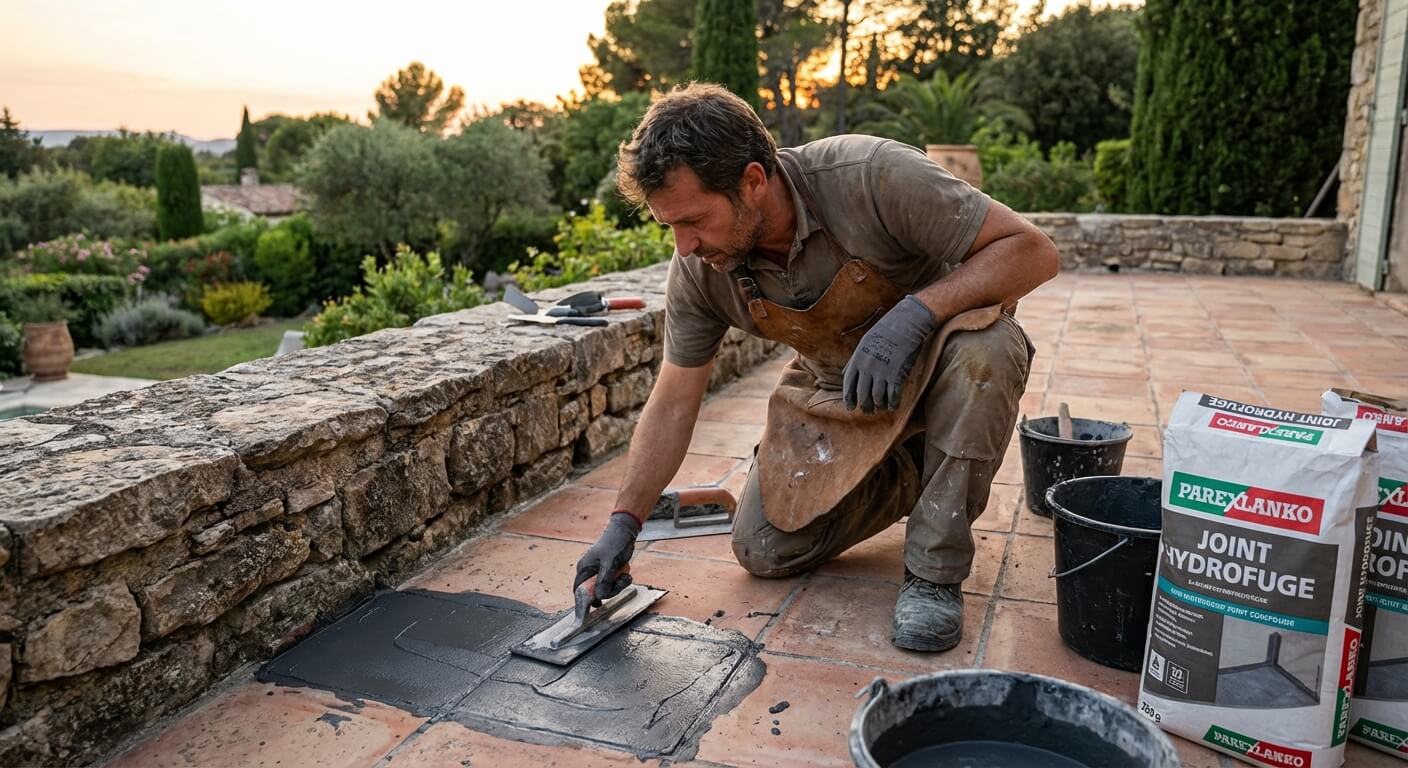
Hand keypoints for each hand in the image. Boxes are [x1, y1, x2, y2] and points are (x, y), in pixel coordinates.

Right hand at [573, 511, 641, 603]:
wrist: (625, 531)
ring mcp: (598, 572)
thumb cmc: (615, 543)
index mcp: (584, 569)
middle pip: (595, 592)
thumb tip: (599, 596)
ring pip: (606, 589)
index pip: (579, 591)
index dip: (582, 603)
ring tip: (625, 575)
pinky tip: (626, 573)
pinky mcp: (607, 572)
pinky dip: (620, 581)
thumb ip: (604, 580)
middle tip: (620, 582)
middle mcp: (589, 572)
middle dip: (610, 591)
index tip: (587, 615)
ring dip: (617, 586)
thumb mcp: (610, 562)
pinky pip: (612, 583)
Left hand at [843, 295, 937, 412]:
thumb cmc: (884, 332)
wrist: (904, 324)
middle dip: (864, 405)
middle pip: (862, 394)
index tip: (850, 408)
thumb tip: (844, 373)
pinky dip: (892, 403)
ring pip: (877, 397)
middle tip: (867, 411)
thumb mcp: (864, 343)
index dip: (849, 398)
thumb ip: (854, 360)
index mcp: (857, 359)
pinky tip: (892, 406)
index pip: (849, 384)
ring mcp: (882, 371)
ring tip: (880, 409)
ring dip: (878, 406)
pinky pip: (892, 395)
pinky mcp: (896, 374)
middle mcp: (867, 367)